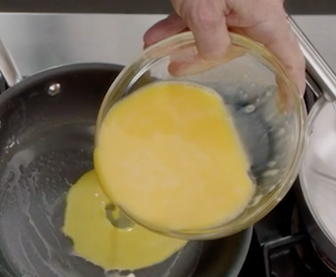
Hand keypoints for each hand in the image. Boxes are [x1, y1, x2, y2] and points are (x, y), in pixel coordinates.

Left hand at [144, 0, 305, 91]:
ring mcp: (231, 2)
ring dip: (181, 41)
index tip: (288, 97)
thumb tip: (211, 57)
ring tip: (159, 50)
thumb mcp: (206, 10)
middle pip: (237, 45)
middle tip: (181, 68)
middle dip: (204, 58)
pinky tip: (156, 35)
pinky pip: (196, 16)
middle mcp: (252, 9)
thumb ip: (210, 41)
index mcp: (263, 15)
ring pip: (210, 31)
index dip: (289, 79)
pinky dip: (175, 26)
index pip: (286, 54)